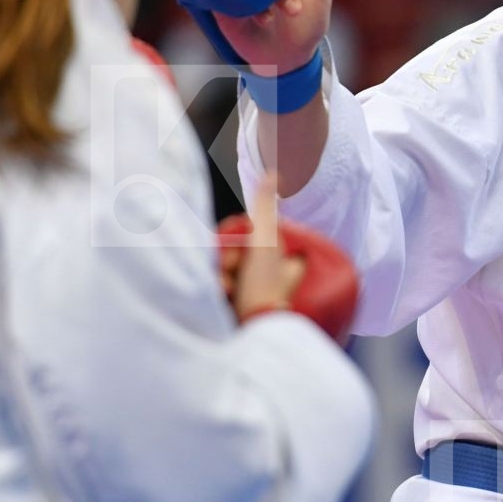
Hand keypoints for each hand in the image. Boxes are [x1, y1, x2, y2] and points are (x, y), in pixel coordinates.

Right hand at [222, 180, 306, 318]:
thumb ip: (264, 208)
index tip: (238, 246)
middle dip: (229, 260)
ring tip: (229, 287)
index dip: (238, 238)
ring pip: (224, 268)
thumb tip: (273, 172)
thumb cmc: (263, 286)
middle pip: (235, 251)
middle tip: (234, 270)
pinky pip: (220, 285)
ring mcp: (255, 290)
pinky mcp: (239, 304)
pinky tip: (223, 295)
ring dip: (222, 275)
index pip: (250, 234)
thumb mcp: (264, 241)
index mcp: (283, 256)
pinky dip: (219, 288)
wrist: (251, 329)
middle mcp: (272, 273)